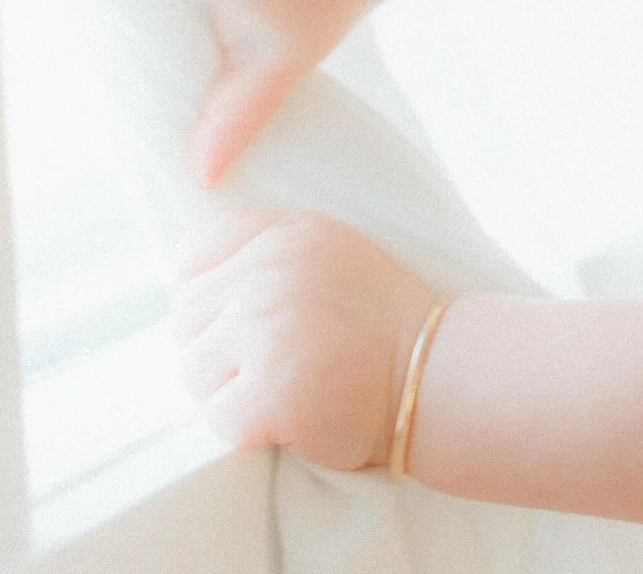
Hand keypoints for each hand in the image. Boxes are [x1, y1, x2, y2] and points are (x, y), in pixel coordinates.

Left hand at [173, 212, 442, 472]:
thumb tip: (184, 280)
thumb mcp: (330, 255)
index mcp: (285, 232)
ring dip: (233, 389)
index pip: (191, 252)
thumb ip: (265, 251)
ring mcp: (268, 328)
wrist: (440, 377)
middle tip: (287, 357)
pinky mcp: (270, 390)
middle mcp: (271, 270)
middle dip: (222, 349)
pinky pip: (220, 417)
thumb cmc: (380, 325)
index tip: (251, 314)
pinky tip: (297, 413)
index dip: (211, 292)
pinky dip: (251, 428)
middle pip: (184, 319)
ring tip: (294, 383)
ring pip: (194, 371)